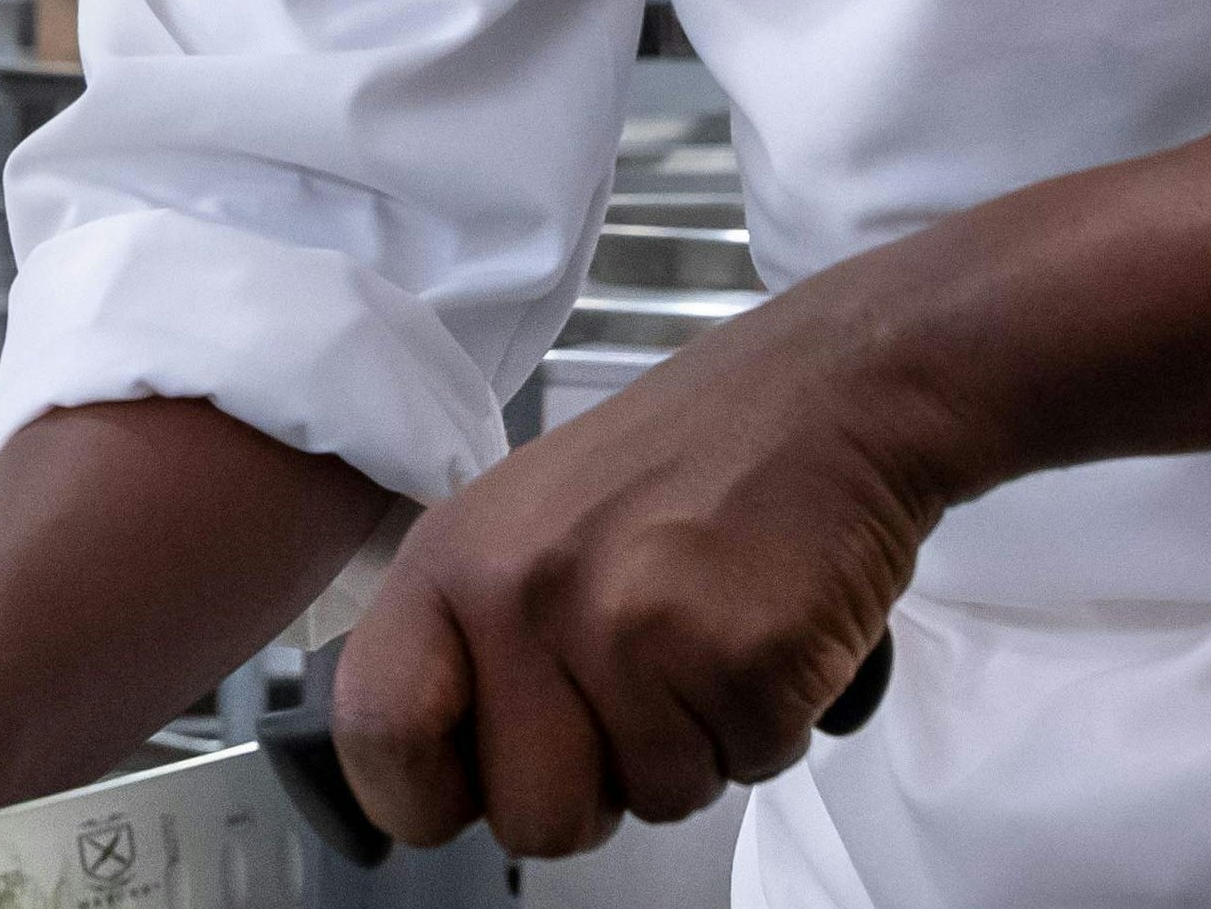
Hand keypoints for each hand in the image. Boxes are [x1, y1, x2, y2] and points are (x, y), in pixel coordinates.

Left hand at [336, 306, 939, 857]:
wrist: (832, 390)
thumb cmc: (689, 458)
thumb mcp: (529, 523)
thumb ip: (474, 642)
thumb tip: (441, 774)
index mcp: (452, 559)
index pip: (378, 733)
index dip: (425, 794)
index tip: (472, 789)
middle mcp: (520, 593)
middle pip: (531, 819)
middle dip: (600, 789)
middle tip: (642, 688)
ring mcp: (627, 626)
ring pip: (655, 803)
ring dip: (697, 744)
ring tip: (710, 631)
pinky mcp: (736, 656)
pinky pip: (748, 768)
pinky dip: (770, 722)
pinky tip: (767, 626)